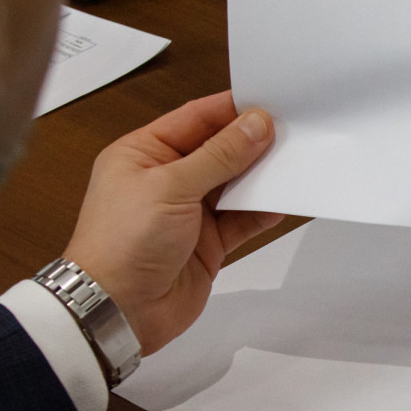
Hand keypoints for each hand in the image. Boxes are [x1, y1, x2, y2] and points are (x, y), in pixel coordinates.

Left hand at [62, 91, 282, 354]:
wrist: (117, 310)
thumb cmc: (123, 242)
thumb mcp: (171, 186)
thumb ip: (219, 155)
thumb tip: (256, 124)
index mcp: (143, 153)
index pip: (195, 119)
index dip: (232, 110)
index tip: (270, 101)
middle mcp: (166, 179)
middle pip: (218, 150)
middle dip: (252, 142)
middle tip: (292, 130)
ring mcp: (187, 213)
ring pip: (233, 185)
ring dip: (260, 177)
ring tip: (294, 161)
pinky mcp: (206, 244)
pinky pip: (240, 221)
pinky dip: (260, 212)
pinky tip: (282, 201)